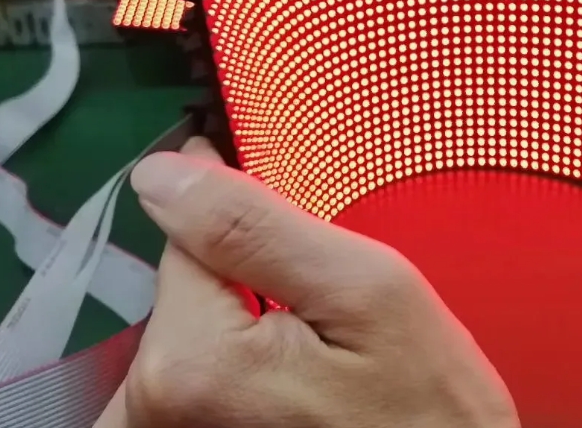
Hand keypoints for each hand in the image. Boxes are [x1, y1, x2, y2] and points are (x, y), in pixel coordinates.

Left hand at [94, 137, 518, 427]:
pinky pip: (193, 370)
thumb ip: (254, 226)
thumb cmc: (427, 407)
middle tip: (326, 311)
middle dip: (250, 274)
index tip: (304, 238)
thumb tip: (164, 175)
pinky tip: (293, 376)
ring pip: (191, 321)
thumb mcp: (367, 289)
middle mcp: (154, 407)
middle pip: (186, 281)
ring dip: (244, 316)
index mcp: (192, 361)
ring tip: (317, 350)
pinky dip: (238, 353)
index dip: (250, 217)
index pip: (187, 231)